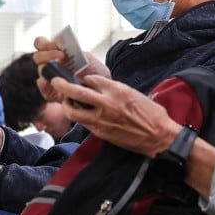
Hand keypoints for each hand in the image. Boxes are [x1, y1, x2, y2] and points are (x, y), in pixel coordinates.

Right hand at [32, 36, 109, 102]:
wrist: (102, 89)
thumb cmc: (95, 72)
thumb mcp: (88, 58)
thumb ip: (76, 52)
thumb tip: (66, 50)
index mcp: (56, 53)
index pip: (41, 44)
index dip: (44, 43)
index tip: (54, 45)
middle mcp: (50, 64)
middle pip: (38, 56)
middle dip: (47, 54)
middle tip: (62, 55)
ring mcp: (49, 78)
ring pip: (40, 70)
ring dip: (49, 67)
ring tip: (62, 69)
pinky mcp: (50, 93)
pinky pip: (43, 87)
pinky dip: (47, 82)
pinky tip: (56, 81)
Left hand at [50, 74, 179, 158]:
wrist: (159, 136)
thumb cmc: (152, 114)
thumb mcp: (134, 93)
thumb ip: (116, 90)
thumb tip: (103, 88)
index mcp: (117, 89)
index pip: (91, 79)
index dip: (84, 78)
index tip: (81, 79)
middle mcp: (106, 102)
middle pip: (76, 91)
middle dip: (62, 85)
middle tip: (56, 81)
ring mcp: (101, 118)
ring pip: (73, 110)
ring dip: (67, 104)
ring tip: (66, 101)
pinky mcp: (100, 132)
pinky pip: (83, 122)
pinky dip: (79, 117)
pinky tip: (79, 114)